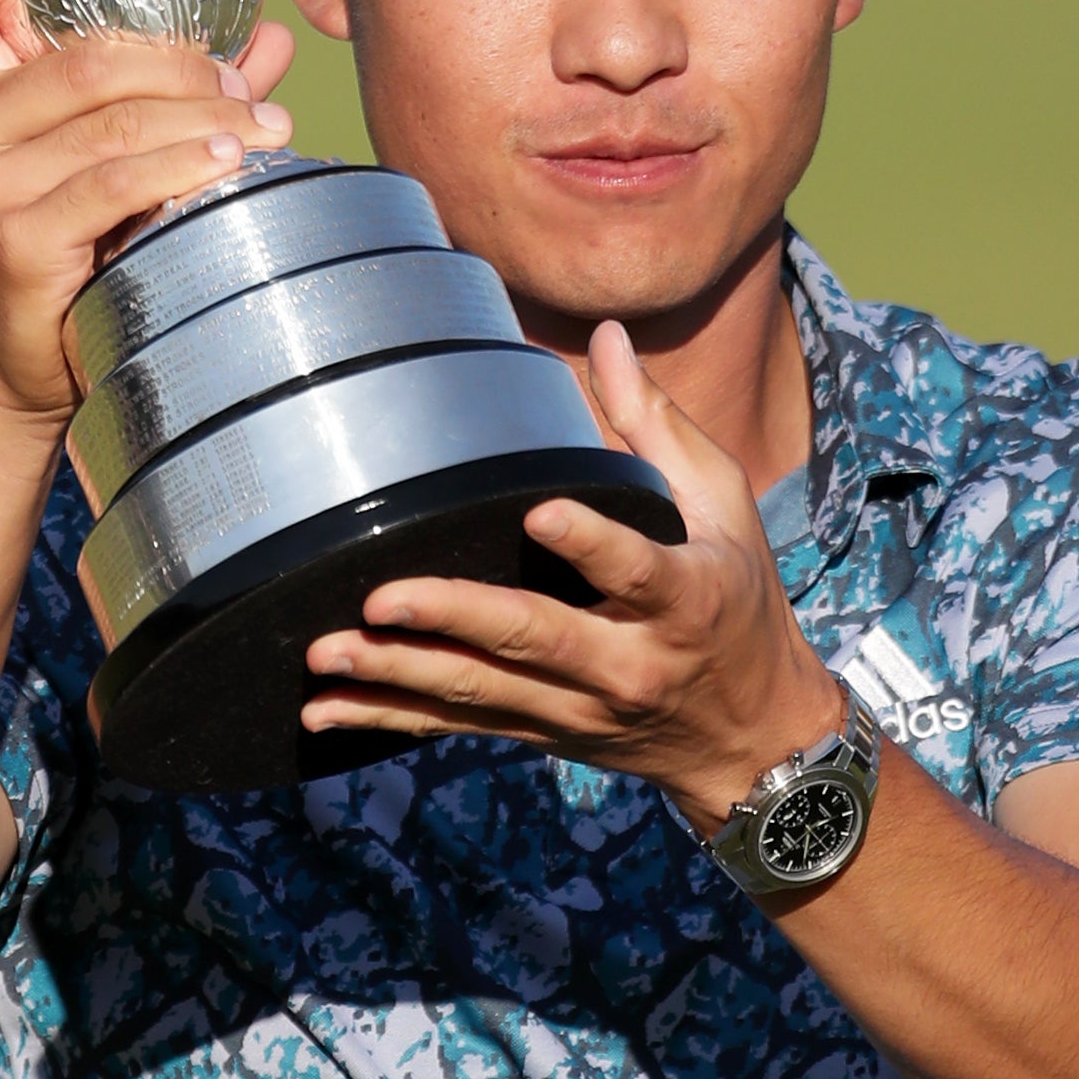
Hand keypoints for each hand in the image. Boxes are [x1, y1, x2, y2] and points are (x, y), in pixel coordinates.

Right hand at [0, 0, 296, 438]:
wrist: (8, 381)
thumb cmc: (57, 268)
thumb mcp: (92, 172)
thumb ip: (165, 102)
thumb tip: (267, 51)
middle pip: (84, 53)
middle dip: (182, 61)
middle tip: (251, 85)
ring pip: (110, 115)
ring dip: (201, 113)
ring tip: (264, 125)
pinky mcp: (16, 240)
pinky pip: (115, 180)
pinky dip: (181, 164)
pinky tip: (229, 161)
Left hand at [299, 321, 845, 827]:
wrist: (754, 740)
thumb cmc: (738, 604)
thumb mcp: (724, 510)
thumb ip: (657, 426)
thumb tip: (607, 338)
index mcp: (682, 599)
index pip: (635, 569)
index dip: (589, 545)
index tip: (540, 512)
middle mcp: (628, 663)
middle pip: (536, 639)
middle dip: (454, 618)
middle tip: (381, 597)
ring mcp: (580, 708)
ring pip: (481, 692)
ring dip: (398, 674)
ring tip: (325, 653)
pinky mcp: (543, 733)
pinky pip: (459, 726)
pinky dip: (389, 720)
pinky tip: (324, 712)